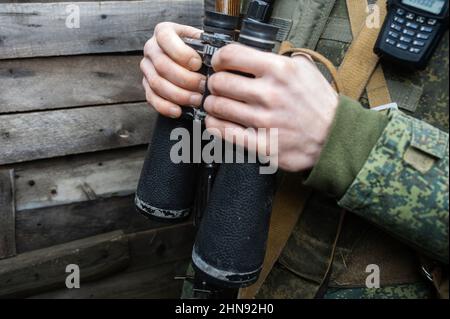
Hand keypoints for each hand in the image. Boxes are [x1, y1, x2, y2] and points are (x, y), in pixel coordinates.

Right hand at [140, 22, 204, 117]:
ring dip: (179, 95)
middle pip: (162, 65)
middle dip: (185, 79)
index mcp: (163, 32)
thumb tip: (215, 58)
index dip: (182, 53)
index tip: (197, 64)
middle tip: (202, 86)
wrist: (186, 58)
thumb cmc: (196, 49)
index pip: (166, 38)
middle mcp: (151, 48)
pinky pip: (152, 98)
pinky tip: (178, 111)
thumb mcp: (200, 40)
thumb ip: (204, 45)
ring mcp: (147, 68)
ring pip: (157, 83)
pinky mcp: (146, 85)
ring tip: (196, 99)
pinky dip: (165, 107)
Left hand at [204, 44, 338, 171]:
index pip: (230, 55)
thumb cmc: (318, 103)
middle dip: (214, 83)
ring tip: (217, 104)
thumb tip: (248, 57)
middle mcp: (270, 94)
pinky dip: (214, 125)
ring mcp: (265, 121)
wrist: (334, 136)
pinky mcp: (262, 144)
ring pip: (218, 106)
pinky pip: (223, 132)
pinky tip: (217, 121)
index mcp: (279, 70)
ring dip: (213, 104)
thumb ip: (276, 59)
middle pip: (219, 82)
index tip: (219, 64)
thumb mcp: (304, 69)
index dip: (219, 59)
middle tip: (217, 86)